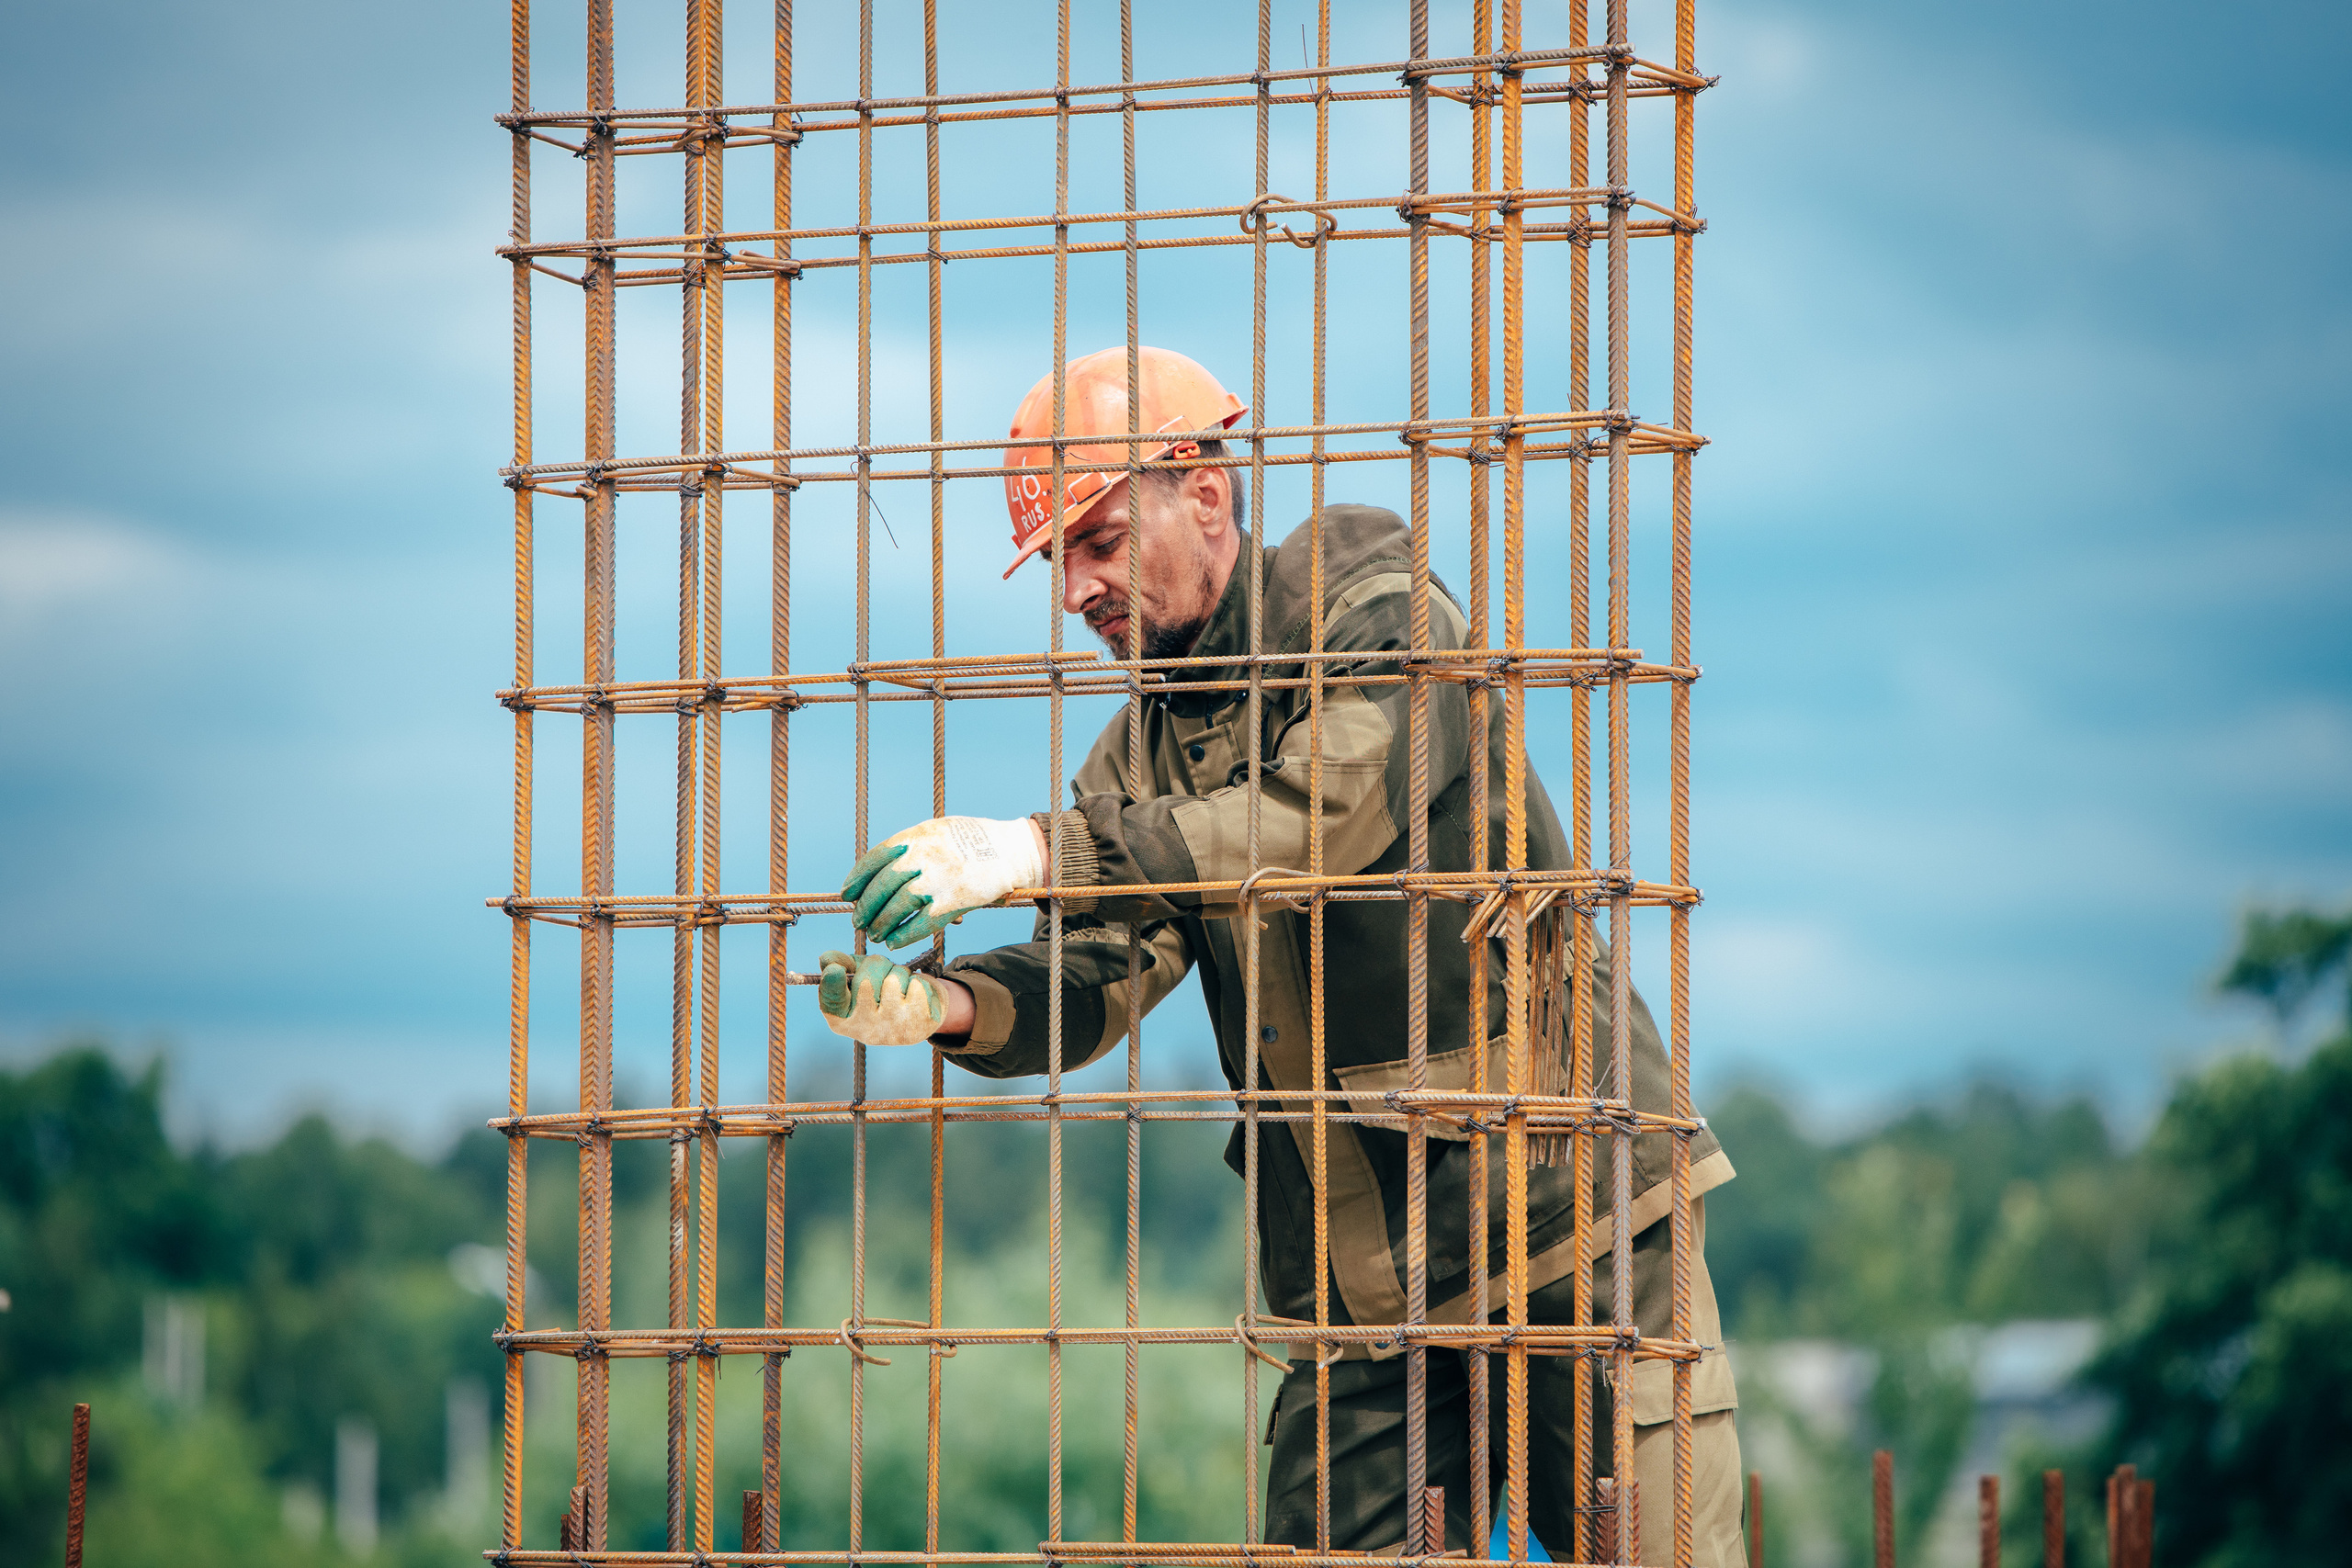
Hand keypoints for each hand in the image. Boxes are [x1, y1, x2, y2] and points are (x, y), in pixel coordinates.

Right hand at [816, 950, 952, 1045]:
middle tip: (884, 972)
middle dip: (877, 965)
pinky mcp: (918, 1027)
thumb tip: (826, 960)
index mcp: (843, 1020)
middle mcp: (865, 1030)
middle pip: (865, 981)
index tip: (836, 969)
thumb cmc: (883, 991)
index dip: (832, 983)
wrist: (922, 1013)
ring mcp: (892, 1031)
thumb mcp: (858, 977)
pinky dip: (918, 982)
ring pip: (893, 980)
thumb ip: (840, 964)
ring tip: (901, 985)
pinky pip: (916, 986)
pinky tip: (916, 994)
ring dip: (900, 973)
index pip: (832, 1002)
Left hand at [840, 816, 1046, 947]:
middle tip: (858, 920)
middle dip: (866, 906)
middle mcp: (924, 857)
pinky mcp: (954, 902)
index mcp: (917, 837)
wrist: (1012, 850)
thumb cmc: (972, 841)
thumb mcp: (937, 831)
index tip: (848, 894)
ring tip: (874, 933)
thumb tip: (880, 870)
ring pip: (897, 907)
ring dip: (881, 923)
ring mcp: (938, 880)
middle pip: (882, 886)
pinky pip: (921, 923)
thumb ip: (911, 847)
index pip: (875, 859)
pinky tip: (894, 941)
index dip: (857, 879)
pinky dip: (904, 935)